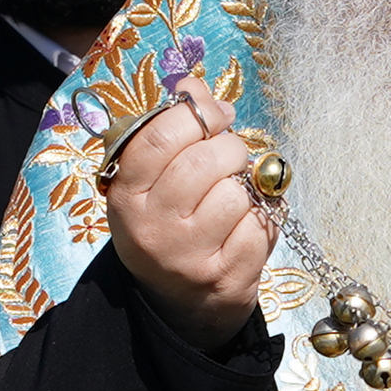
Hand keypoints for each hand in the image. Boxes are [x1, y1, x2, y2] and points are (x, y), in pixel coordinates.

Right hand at [104, 68, 274, 348]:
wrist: (176, 304)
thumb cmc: (166, 227)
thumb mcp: (148, 185)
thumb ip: (166, 135)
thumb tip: (196, 85)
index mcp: (127, 195)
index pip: (160, 136)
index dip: (197, 112)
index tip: (217, 111)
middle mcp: (153, 227)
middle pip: (206, 159)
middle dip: (230, 146)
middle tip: (232, 153)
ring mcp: (190, 256)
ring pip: (237, 193)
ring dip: (246, 186)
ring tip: (234, 194)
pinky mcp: (227, 277)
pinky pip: (260, 225)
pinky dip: (263, 217)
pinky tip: (246, 224)